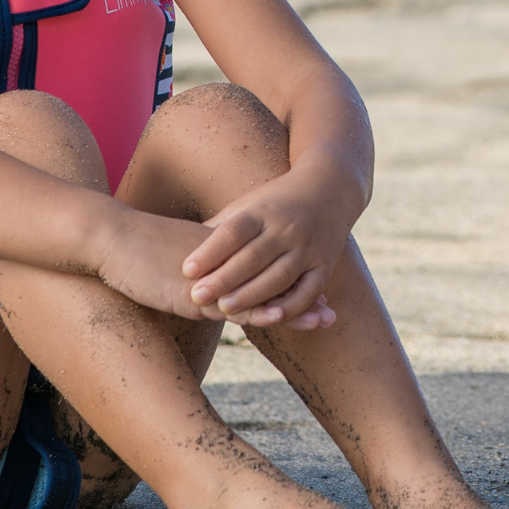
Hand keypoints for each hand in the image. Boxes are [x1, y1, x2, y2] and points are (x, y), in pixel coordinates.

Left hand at [179, 169, 349, 329]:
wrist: (329, 189)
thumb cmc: (275, 202)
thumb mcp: (247, 206)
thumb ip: (219, 229)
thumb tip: (179, 247)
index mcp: (262, 212)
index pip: (233, 231)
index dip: (210, 251)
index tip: (187, 268)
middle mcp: (286, 228)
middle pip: (253, 256)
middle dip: (224, 278)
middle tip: (197, 295)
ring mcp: (307, 247)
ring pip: (278, 276)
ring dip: (251, 295)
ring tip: (223, 308)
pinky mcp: (324, 266)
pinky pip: (308, 291)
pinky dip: (289, 308)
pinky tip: (267, 318)